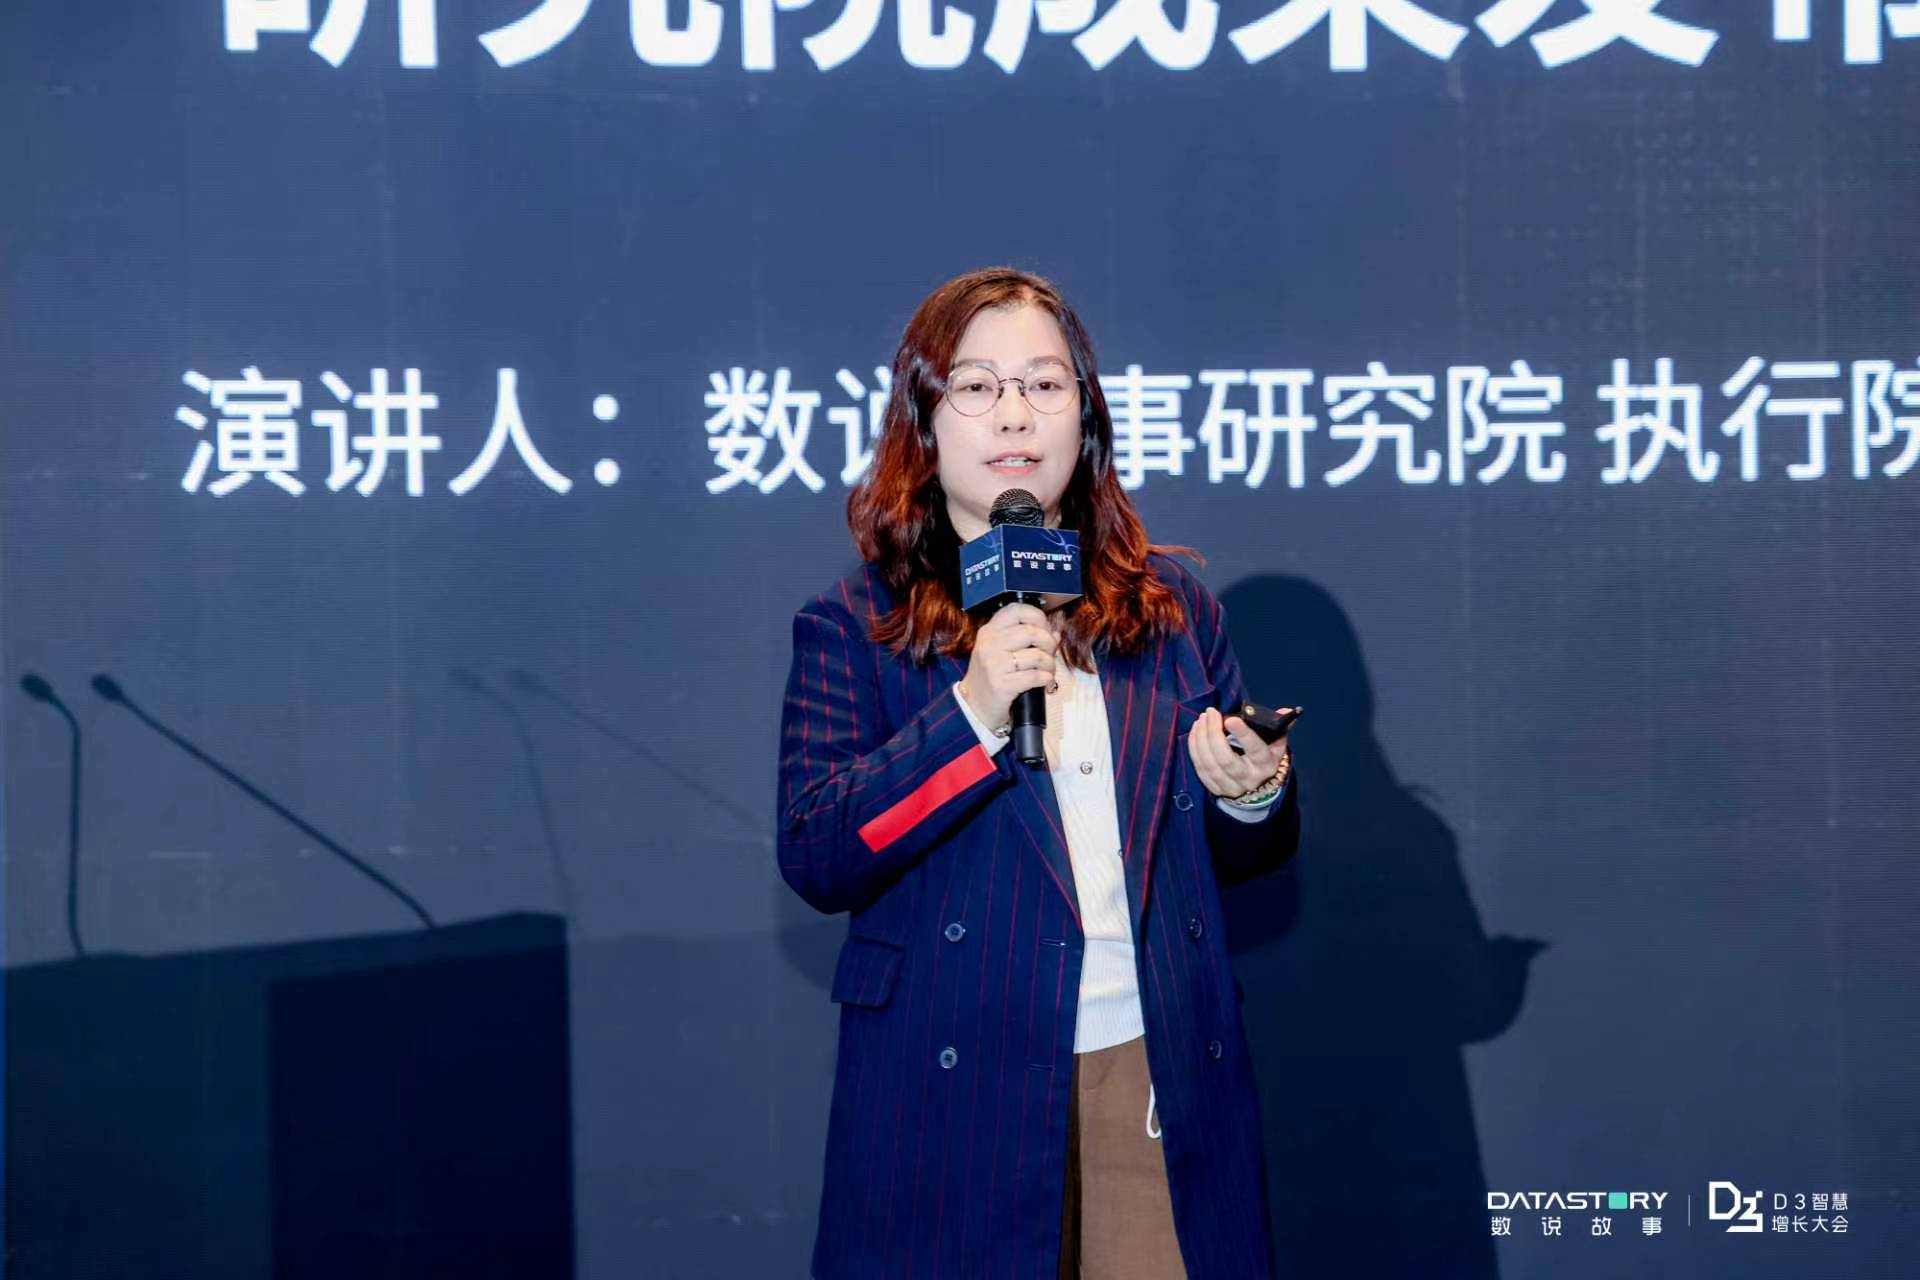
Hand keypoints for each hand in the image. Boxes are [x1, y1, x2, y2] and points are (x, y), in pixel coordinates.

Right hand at [959, 602, 1056, 729]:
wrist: (973, 706)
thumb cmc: (991, 676)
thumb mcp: (1002, 652)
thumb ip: (1027, 640)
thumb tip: (1055, 634)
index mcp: (990, 631)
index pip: (1016, 610)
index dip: (1037, 616)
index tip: (1044, 629)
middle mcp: (990, 644)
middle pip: (1031, 632)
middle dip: (1049, 644)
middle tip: (1050, 654)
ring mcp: (994, 664)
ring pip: (1036, 656)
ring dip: (1049, 664)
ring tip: (1047, 670)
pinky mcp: (1001, 684)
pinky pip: (1034, 676)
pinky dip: (1045, 678)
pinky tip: (1044, 680)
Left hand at [1187, 707, 1290, 799]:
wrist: (1259, 788)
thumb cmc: (1266, 757)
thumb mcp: (1277, 744)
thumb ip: (1280, 726)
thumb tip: (1287, 711)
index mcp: (1265, 764)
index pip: (1255, 750)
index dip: (1243, 735)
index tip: (1231, 719)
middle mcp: (1248, 778)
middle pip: (1226, 759)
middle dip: (1214, 734)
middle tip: (1210, 713)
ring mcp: (1230, 785)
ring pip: (1210, 764)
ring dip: (1201, 739)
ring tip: (1201, 719)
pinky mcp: (1215, 788)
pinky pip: (1200, 769)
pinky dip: (1194, 748)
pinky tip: (1196, 731)